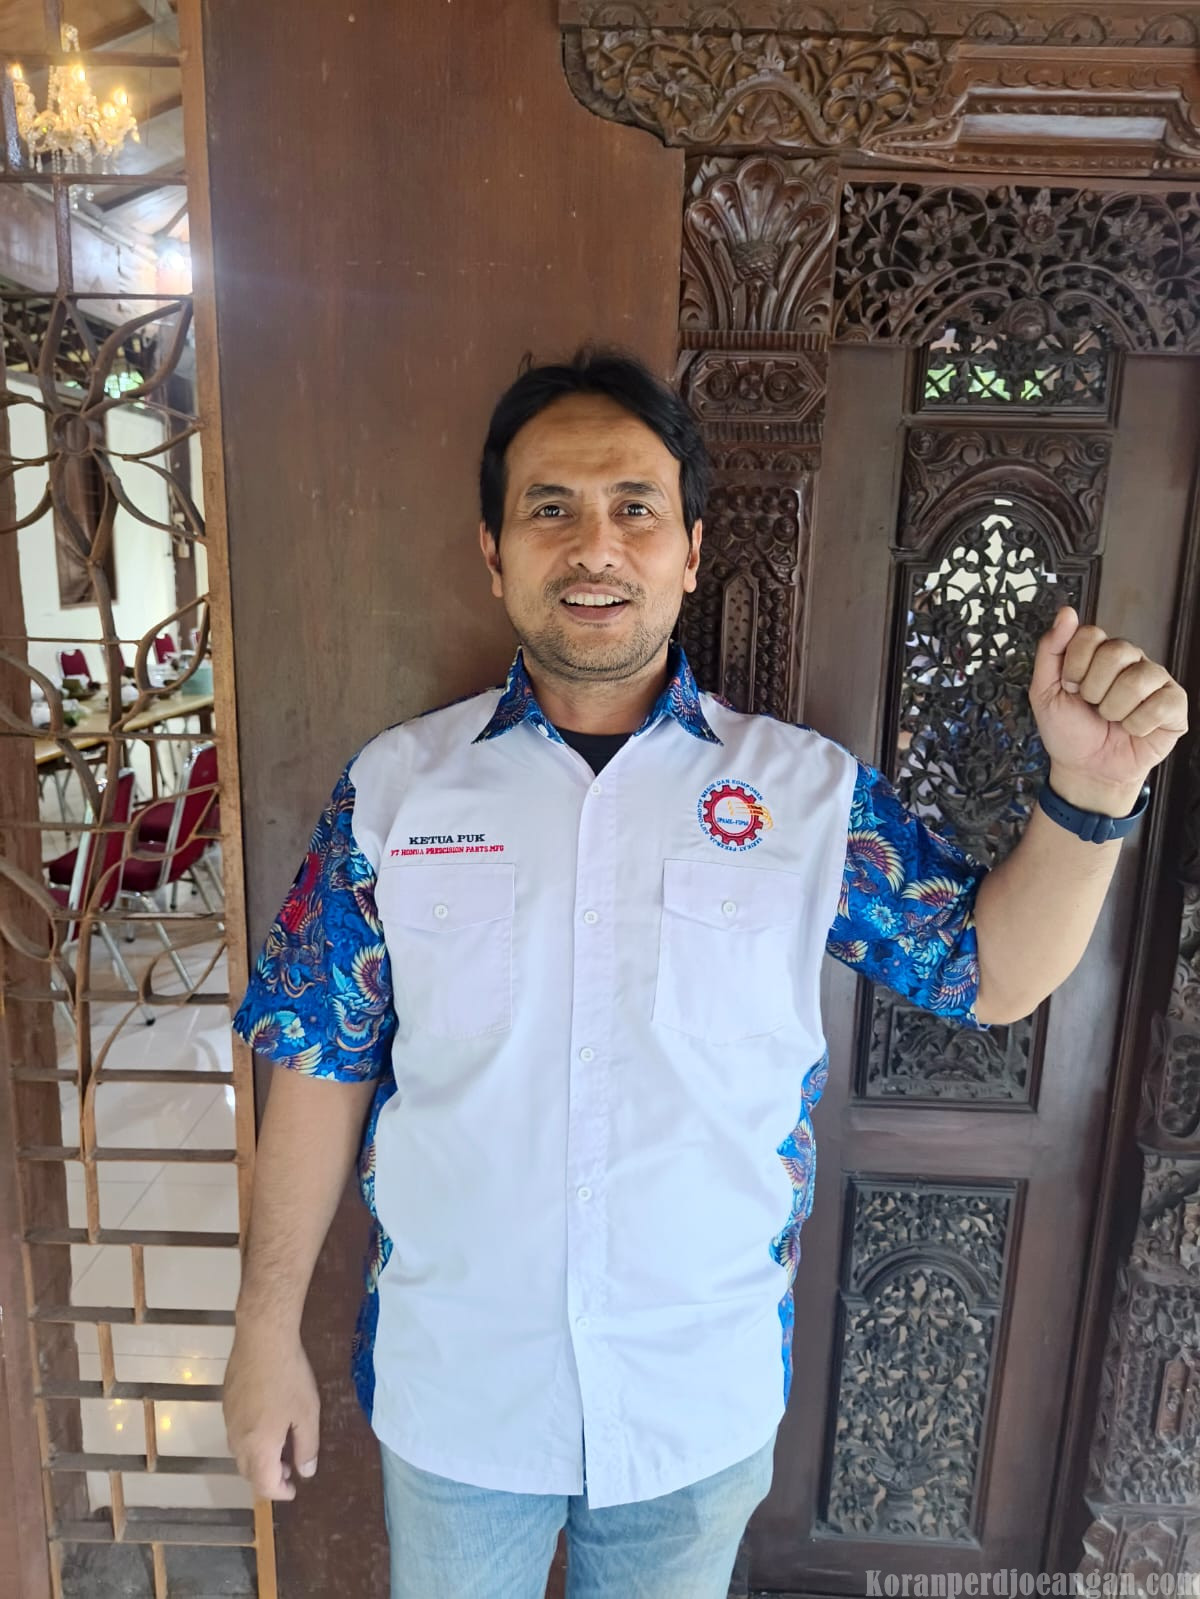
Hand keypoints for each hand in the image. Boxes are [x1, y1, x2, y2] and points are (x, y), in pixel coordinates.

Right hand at [223, 1322, 319, 1500]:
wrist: (262, 1338)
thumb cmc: (289, 1377)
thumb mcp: (307, 1413)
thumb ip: (306, 1447)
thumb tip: (305, 1472)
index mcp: (257, 1447)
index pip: (264, 1485)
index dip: (281, 1492)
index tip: (295, 1488)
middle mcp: (237, 1440)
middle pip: (249, 1473)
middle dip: (269, 1477)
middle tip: (291, 1468)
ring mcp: (228, 1421)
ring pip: (240, 1454)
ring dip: (259, 1459)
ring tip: (282, 1446)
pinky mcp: (226, 1403)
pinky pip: (237, 1434)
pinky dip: (252, 1441)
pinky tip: (268, 1423)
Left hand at [1029, 607, 1187, 813]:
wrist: (1086, 769)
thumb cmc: (1068, 730)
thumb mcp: (1044, 691)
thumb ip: (1050, 650)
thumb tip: (1067, 612)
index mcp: (1100, 652)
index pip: (1090, 635)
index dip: (1074, 667)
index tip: (1070, 688)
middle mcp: (1131, 660)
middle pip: (1117, 651)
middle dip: (1094, 689)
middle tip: (1092, 706)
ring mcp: (1155, 680)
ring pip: (1137, 679)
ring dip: (1114, 710)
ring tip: (1112, 719)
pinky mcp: (1174, 705)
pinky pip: (1160, 704)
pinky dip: (1138, 725)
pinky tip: (1133, 729)